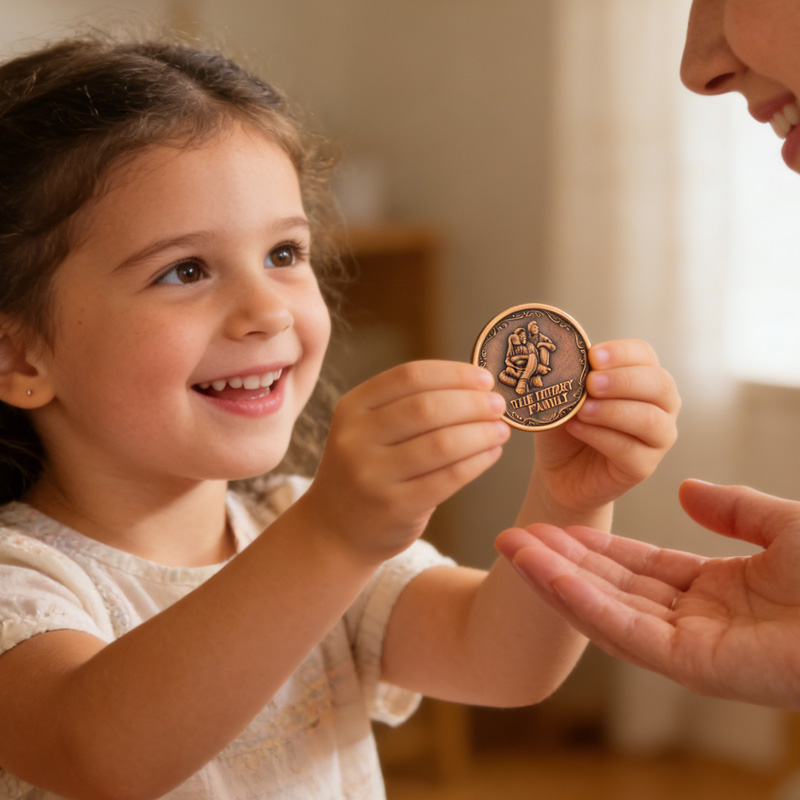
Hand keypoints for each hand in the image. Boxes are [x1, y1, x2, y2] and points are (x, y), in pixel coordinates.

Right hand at [303, 360, 509, 562]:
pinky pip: (448, 477)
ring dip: (481, 432)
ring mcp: (373, 474)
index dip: (454, 374)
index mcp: (352, 407)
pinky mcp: (394, 506)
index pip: (410, 376)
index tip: (484, 378)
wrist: (334, 530)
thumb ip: (409, 405)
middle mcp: (357, 437)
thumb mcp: (369, 429)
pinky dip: (477, 461)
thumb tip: (476, 387)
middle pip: (428, 407)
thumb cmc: (367, 471)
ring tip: (500, 430)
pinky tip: (491, 454)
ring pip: (442, 442)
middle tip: (499, 405)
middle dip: (473, 403)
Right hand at [495, 480, 799, 708]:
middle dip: (559, 562)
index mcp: (716, 594)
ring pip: (606, 610)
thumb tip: (684, 491)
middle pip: (610, 589)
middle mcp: (695, 623)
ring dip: (556, 579)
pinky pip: (625, 630)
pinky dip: (581, 600)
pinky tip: (547, 572)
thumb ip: (734, 508)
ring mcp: (691, 648)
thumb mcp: (784, 526)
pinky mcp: (693, 667)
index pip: (636, 570)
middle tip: (510, 535)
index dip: (592, 548)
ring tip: (512, 547)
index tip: (550, 527)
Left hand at [531, 339, 679, 516]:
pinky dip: (600, 436)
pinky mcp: (644, 466)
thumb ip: (571, 379)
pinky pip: (629, 449)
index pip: (644, 354)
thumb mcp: (564, 397)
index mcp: (642, 376)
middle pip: (659, 383)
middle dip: (623, 380)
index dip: (622, 353)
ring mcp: (657, 437)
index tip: (593, 356)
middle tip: (590, 383)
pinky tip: (576, 429)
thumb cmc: (566, 425)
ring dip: (612, 410)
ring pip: (650, 419)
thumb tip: (569, 364)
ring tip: (581, 410)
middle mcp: (660, 404)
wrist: (559, 469)